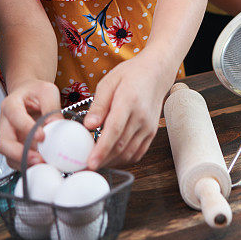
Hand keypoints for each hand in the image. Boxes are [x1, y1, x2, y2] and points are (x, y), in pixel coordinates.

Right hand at [0, 80, 60, 168]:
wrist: (28, 94)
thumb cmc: (35, 92)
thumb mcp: (47, 91)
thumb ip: (51, 106)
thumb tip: (56, 125)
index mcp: (11, 104)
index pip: (15, 117)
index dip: (26, 128)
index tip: (42, 136)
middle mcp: (5, 123)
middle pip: (3, 142)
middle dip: (19, 153)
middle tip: (37, 158)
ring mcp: (8, 136)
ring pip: (8, 155)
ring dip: (23, 162)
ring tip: (41, 163)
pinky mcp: (14, 146)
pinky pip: (15, 160)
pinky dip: (26, 164)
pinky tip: (40, 164)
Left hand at [84, 48, 174, 168]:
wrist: (156, 72)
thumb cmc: (131, 74)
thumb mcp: (109, 82)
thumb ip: (98, 105)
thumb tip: (89, 125)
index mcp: (129, 100)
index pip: (114, 130)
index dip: (102, 149)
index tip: (90, 163)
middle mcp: (141, 116)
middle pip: (120, 145)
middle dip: (102, 160)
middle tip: (84, 166)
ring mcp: (148, 126)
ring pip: (128, 153)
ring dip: (112, 161)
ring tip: (96, 162)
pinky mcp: (152, 132)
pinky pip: (138, 153)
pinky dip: (124, 159)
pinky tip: (112, 157)